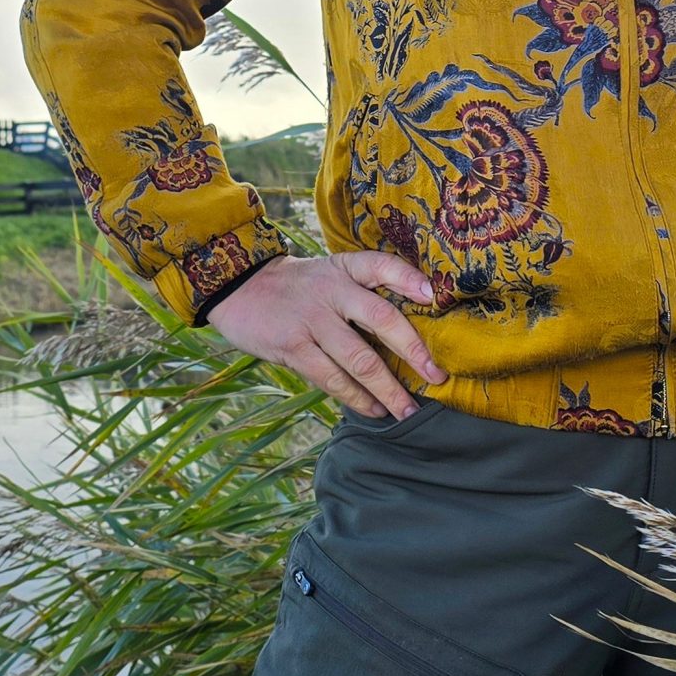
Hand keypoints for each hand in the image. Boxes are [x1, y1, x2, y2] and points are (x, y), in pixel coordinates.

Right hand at [206, 251, 448, 419]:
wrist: (239, 288)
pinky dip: (356, 398)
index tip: (433, 296)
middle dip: (413, 351)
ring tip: (406, 410)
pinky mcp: (293, 347)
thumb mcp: (330, 273)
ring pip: (359, 359)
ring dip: (387, 389)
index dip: (408, 278)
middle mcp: (332, 291)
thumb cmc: (298, 287)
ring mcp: (312, 320)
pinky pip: (331, 378)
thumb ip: (362, 291)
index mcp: (344, 268)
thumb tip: (409, 329)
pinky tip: (372, 409)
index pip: (381, 265)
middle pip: (381, 318)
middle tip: (436, 376)